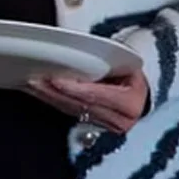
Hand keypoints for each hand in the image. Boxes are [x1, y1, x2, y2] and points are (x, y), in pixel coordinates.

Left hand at [26, 70, 148, 133]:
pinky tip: (40, 93)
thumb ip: (107, 62)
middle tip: (34, 81)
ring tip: (32, 85)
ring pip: (72, 111)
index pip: (95, 95)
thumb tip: (81, 52)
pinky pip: (71, 112)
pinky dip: (54, 101)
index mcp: (130, 103)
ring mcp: (106, 126)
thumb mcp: (127, 63)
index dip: (73, 88)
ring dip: (49, 98)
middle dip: (54, 93)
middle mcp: (119, 120)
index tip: (54, 79)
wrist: (146, 89)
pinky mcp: (95, 125)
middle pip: (80, 105)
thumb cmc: (135, 71)